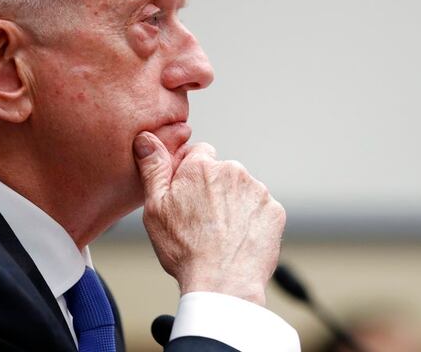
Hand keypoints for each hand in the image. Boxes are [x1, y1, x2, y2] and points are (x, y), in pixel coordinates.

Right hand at [133, 131, 285, 306]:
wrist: (222, 282)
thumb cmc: (184, 249)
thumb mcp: (155, 207)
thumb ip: (153, 168)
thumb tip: (146, 139)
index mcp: (201, 167)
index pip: (198, 153)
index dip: (190, 174)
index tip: (187, 196)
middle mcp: (233, 171)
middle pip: (222, 172)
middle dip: (213, 189)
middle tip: (202, 220)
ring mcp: (257, 191)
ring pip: (242, 191)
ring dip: (233, 205)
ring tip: (220, 234)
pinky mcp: (274, 211)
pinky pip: (260, 210)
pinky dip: (251, 221)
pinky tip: (238, 240)